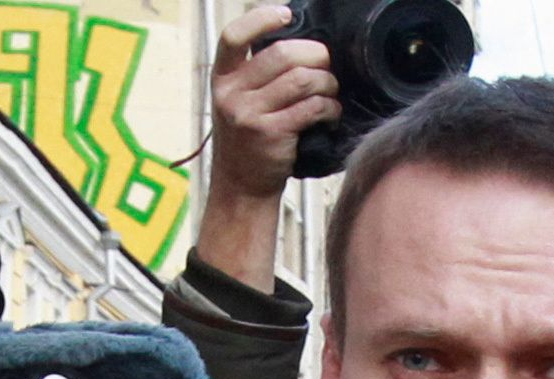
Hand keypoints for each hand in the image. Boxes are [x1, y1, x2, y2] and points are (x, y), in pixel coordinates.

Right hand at [210, 7, 337, 205]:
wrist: (241, 186)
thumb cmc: (249, 138)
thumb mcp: (239, 101)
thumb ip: (257, 75)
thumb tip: (301, 46)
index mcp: (222, 77)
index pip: (234, 36)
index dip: (262, 19)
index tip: (286, 15)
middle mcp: (231, 93)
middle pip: (282, 54)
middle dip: (315, 56)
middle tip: (326, 66)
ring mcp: (249, 114)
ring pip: (303, 80)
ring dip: (327, 83)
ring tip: (330, 93)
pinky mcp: (271, 134)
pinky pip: (312, 108)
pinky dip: (330, 108)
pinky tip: (330, 114)